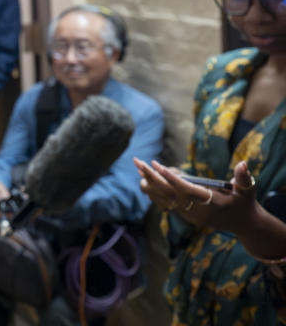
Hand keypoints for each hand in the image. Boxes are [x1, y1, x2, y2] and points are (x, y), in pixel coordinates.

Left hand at [134, 157, 258, 232]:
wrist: (242, 224)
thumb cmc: (243, 203)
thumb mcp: (247, 191)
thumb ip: (244, 178)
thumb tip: (243, 164)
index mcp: (211, 204)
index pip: (186, 190)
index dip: (170, 178)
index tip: (155, 164)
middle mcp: (197, 211)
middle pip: (169, 193)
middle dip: (152, 177)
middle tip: (138, 161)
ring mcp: (189, 215)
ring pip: (164, 199)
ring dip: (150, 184)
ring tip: (138, 168)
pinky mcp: (185, 215)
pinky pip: (165, 204)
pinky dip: (154, 192)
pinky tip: (145, 180)